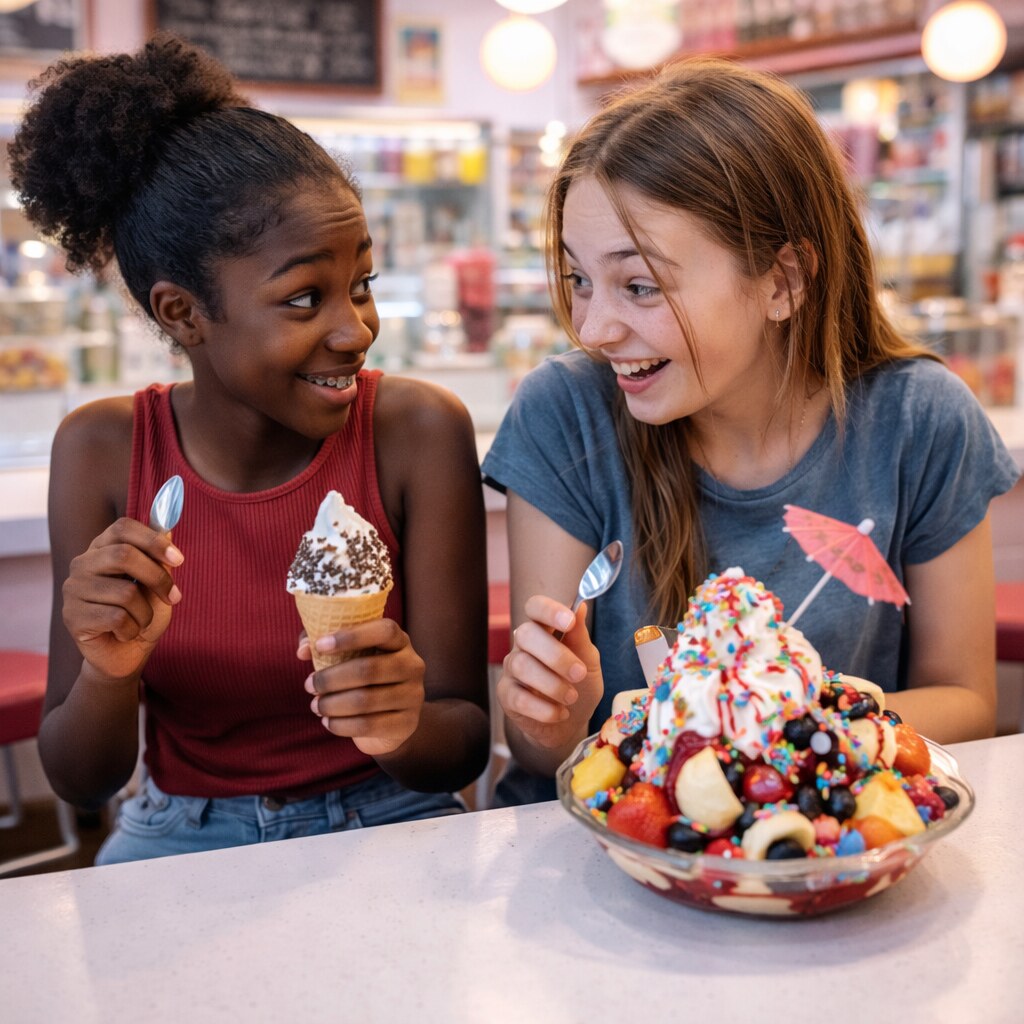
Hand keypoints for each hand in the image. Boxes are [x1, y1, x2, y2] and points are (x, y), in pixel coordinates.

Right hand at [61, 518, 182, 681]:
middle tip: (174, 597)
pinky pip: (117, 618)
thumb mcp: (157, 584)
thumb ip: (159, 558)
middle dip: (157, 578)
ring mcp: (73, 589)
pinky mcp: (71, 616)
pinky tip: (124, 633)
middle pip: (124, 555)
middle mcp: (82, 564)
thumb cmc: (143, 614)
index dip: (153, 540)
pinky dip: (132, 629)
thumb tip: (167, 527)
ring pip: (125, 592)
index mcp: (102, 548)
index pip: (123, 527)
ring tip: (140, 621)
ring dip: (145, 612)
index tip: (178, 559)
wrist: (126, 655)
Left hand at [303, 618, 424, 756]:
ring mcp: (413, 695)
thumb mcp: (351, 657)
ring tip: (315, 706)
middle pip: (368, 669)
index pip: (384, 631)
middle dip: (330, 679)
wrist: (395, 720)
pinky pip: (367, 725)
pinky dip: (340, 725)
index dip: (352, 636)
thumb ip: (325, 644)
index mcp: (400, 642)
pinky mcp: (407, 723)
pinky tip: (328, 722)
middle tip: (309, 685)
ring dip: (331, 704)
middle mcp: (412, 665)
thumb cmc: (366, 679)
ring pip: (365, 700)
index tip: (320, 645)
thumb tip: (303, 650)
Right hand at [496, 596, 602, 750]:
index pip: (535, 607)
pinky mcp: (506, 696)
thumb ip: (581, 636)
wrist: (571, 722)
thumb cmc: (580, 685)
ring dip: (553, 684)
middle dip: (556, 655)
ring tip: (571, 697)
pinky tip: (560, 713)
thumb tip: (580, 605)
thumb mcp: (589, 660)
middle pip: (526, 634)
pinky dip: (545, 709)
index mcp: (544, 629)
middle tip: (579, 674)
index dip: (549, 610)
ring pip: (521, 666)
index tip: (569, 621)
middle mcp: (523, 645)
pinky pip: (519, 698)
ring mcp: (511, 670)